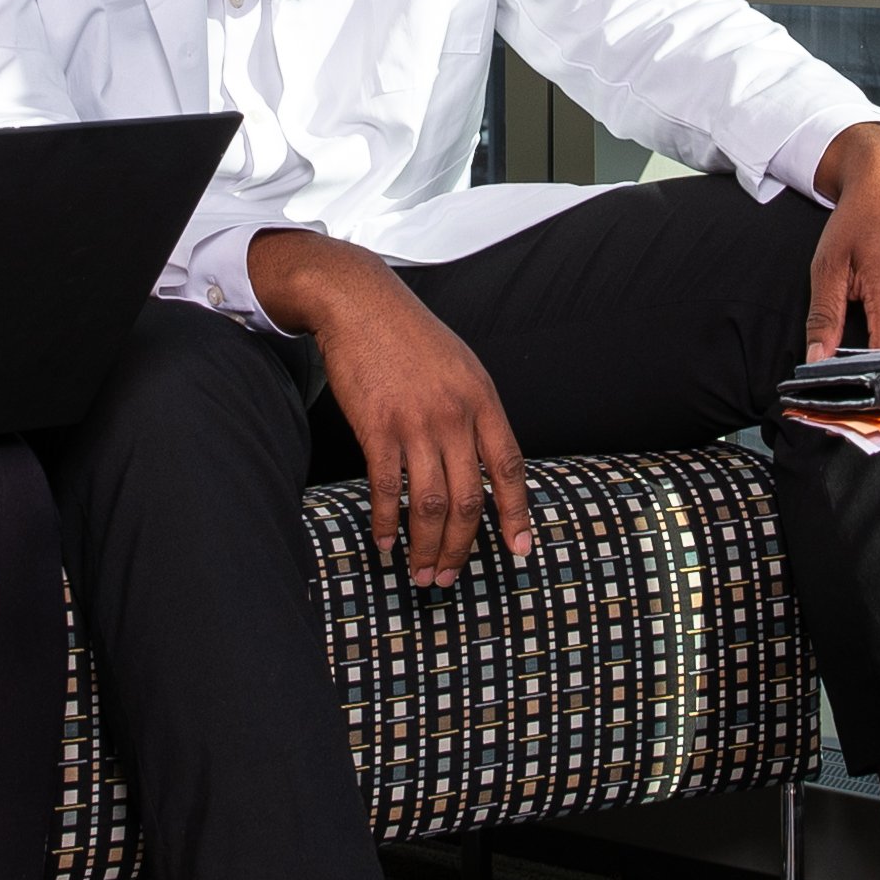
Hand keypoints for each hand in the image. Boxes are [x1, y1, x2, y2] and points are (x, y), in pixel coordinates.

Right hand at [250, 229, 530, 587]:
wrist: (361, 303)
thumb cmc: (410, 337)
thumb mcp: (462, 367)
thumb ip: (476, 414)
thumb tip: (485, 464)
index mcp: (483, 400)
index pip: (509, 469)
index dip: (516, 515)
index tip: (519, 550)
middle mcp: (455, 415)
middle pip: (468, 499)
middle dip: (462, 547)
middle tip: (451, 576)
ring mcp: (415, 422)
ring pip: (428, 503)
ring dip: (426, 547)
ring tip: (421, 574)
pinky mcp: (376, 427)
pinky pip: (385, 488)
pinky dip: (386, 523)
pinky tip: (386, 544)